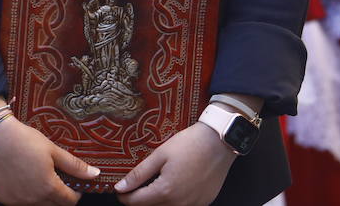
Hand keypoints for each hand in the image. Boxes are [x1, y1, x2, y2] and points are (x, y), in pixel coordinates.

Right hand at [0, 116, 97, 205]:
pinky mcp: (2, 198)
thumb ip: (74, 166)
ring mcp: (16, 201)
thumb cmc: (25, 140)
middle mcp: (32, 199)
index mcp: (48, 187)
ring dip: (42, 197)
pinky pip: (19, 202)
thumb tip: (95, 174)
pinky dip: (24, 195)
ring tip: (38, 176)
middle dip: (59, 196)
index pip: (69, 202)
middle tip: (57, 178)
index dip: (75, 193)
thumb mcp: (53, 150)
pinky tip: (23, 178)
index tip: (74, 184)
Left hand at [114, 121, 233, 204]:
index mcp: (165, 191)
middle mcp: (180, 203)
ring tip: (157, 183)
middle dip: (140, 200)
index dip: (124, 196)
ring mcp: (194, 205)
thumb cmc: (190, 144)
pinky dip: (175, 200)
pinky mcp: (204, 202)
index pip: (136, 203)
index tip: (120, 190)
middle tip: (137, 185)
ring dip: (158, 201)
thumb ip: (139, 174)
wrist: (219, 141)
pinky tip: (175, 185)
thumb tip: (120, 188)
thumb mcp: (160, 154)